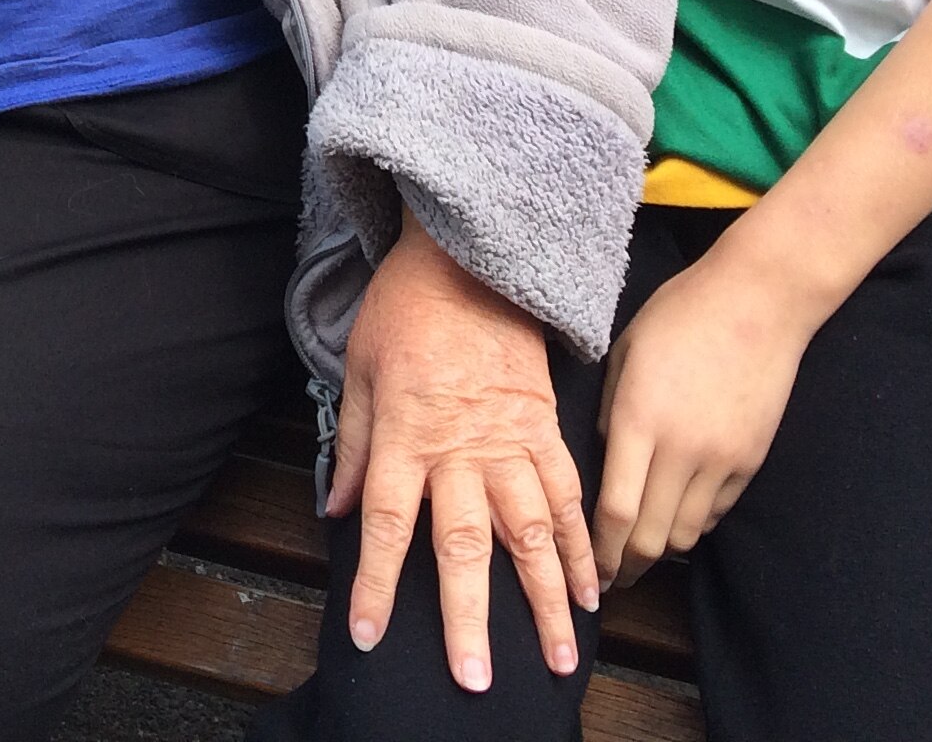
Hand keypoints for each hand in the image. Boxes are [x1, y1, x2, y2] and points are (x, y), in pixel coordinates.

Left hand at [328, 223, 599, 691]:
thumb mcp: (358, 367)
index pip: (386, 525)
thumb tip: (336, 510)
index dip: (375, 583)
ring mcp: (511, 441)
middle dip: (469, 618)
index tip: (368, 635)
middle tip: (475, 678)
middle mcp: (460, 449)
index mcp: (405, 435)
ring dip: (547, 600)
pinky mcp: (547, 428)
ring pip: (532, 533)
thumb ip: (354, 444)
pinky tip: (596, 588)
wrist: (466, 253)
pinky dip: (584, 544)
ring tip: (563, 657)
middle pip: (463, 546)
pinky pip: (569, 495)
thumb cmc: (404, 307)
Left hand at [593, 246, 817, 585]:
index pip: (614, 510)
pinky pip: (716, 510)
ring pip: (687, 533)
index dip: (600, 551)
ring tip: (643, 552)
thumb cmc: (680, 315)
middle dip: (628, 567)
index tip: (590, 568)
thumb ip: (611, 414)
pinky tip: (679, 514)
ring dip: (662, 551)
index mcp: (638, 420)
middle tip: (613, 577)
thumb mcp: (625, 355)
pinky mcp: (751, 460)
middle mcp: (681, 449)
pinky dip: (694, 521)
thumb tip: (606, 460)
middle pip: (652, 537)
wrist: (758, 301)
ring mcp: (721, 458)